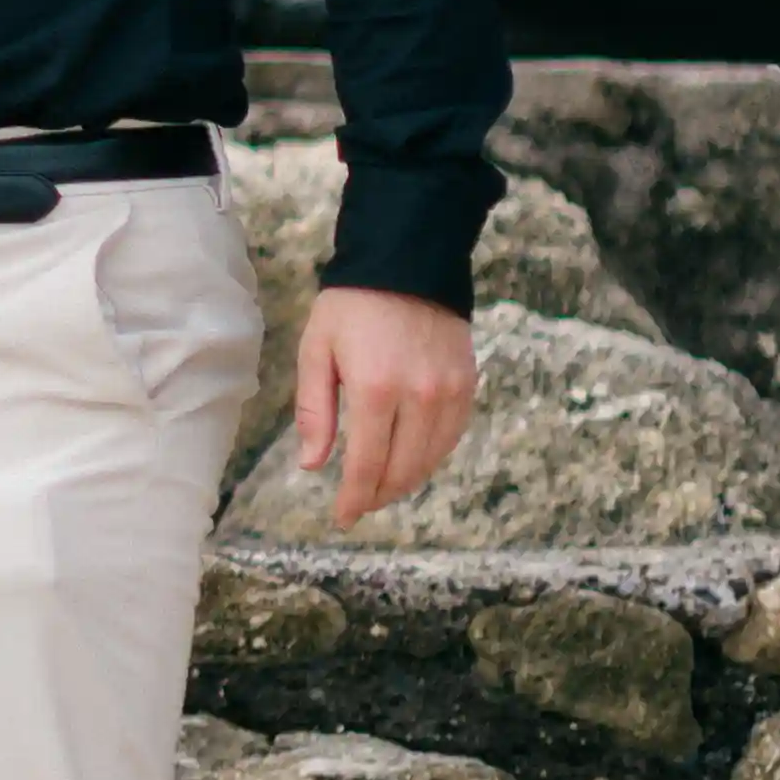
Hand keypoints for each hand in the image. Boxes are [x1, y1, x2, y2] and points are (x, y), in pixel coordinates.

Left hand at [292, 285, 474, 528]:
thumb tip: (313, 465)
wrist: (407, 263)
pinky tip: (411, 459)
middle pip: (402, 471)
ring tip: (381, 487)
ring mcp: (448, 392)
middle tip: (358, 504)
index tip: (342, 517)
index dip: (354, 499)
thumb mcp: (316, 351)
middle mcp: (418, 397)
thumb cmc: (352, 306)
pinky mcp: (466, 385)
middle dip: (378, 495)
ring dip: (405, 481)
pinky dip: (430, 456)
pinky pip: (450, 437)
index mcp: (375, 389)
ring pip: (430, 460)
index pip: (368, 466)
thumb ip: (314, 411)